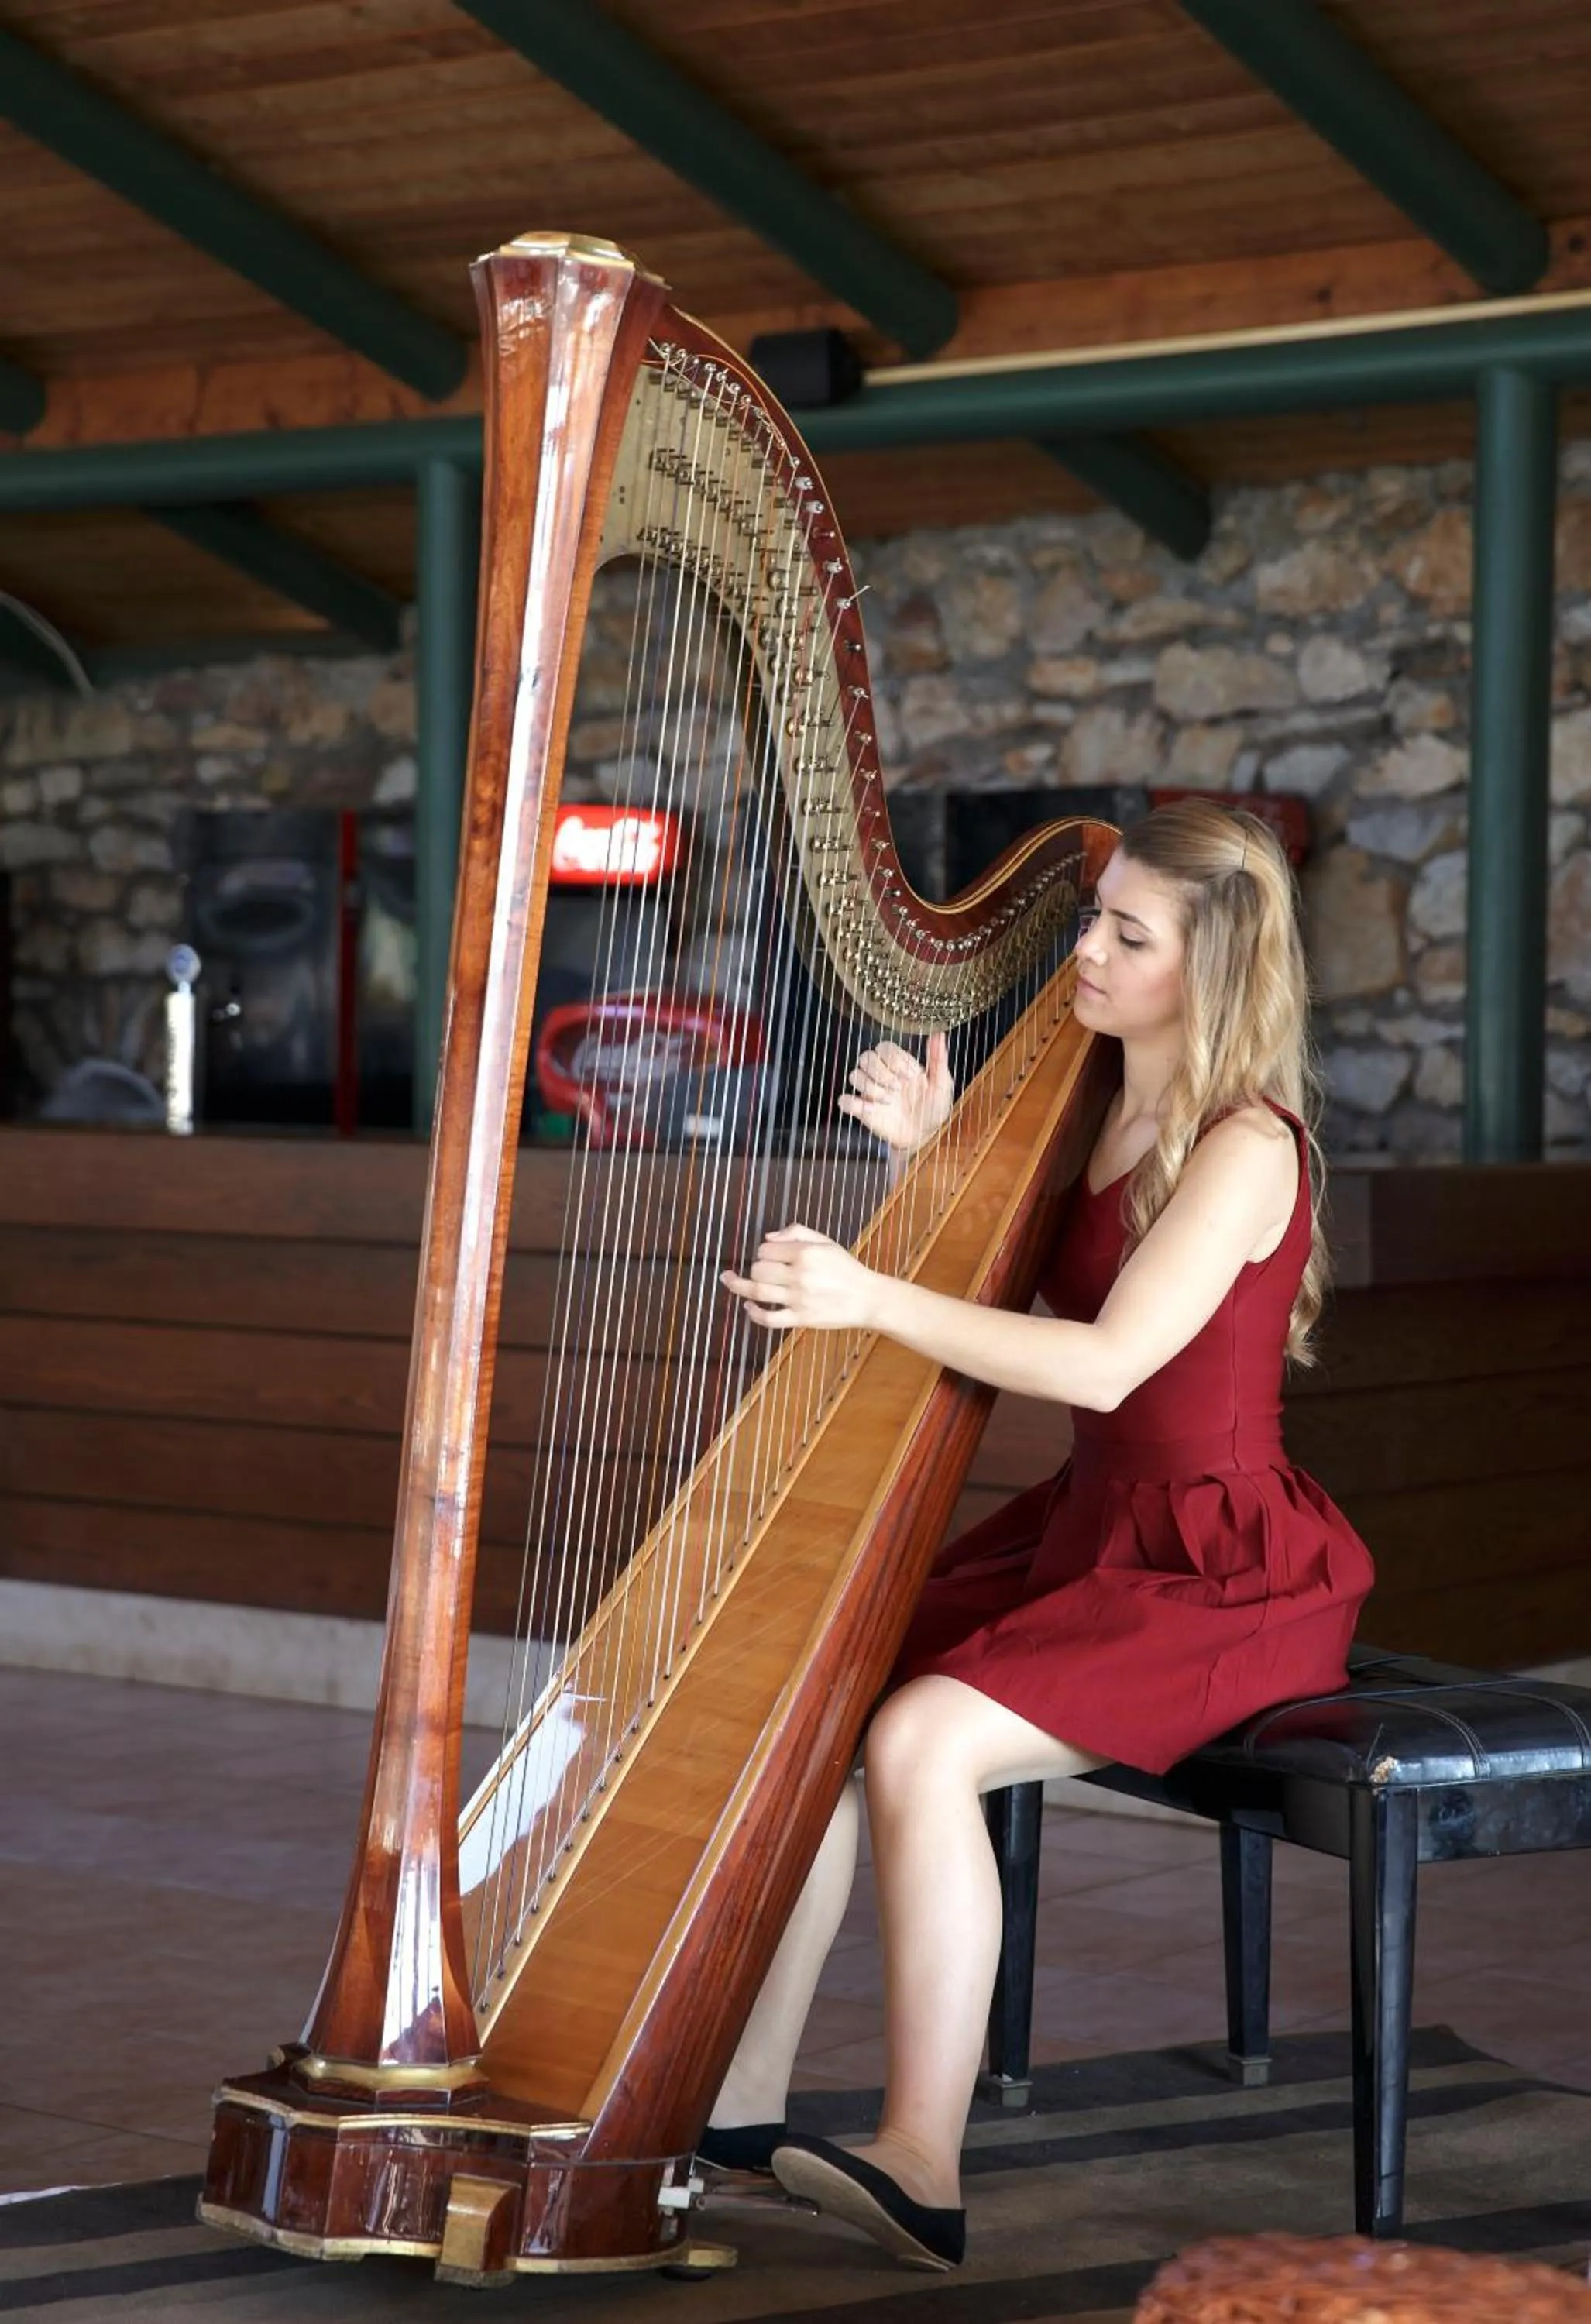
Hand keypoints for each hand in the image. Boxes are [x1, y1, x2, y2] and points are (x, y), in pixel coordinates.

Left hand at [720, 1224, 882, 1332]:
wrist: (867, 1298)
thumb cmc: (846, 1268)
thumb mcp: (826, 1242)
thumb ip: (797, 1233)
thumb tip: (769, 1237)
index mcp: (806, 1253)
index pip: (767, 1249)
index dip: (764, 1251)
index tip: (770, 1255)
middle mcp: (800, 1275)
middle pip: (759, 1269)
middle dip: (755, 1267)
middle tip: (762, 1270)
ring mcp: (798, 1299)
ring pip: (758, 1291)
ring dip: (738, 1285)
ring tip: (727, 1280)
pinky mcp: (800, 1319)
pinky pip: (769, 1319)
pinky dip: (754, 1314)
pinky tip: (747, 1307)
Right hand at [836, 1034, 953, 1151]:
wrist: (924, 1137)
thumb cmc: (934, 1109)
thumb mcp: (942, 1085)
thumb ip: (938, 1059)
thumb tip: (939, 1034)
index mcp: (900, 1064)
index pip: (885, 1047)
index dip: (894, 1060)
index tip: (910, 1077)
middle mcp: (882, 1074)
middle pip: (866, 1057)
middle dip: (881, 1072)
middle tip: (898, 1088)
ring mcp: (870, 1091)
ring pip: (854, 1075)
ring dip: (871, 1088)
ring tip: (889, 1101)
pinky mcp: (862, 1109)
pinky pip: (844, 1100)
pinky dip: (853, 1103)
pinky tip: (872, 1110)